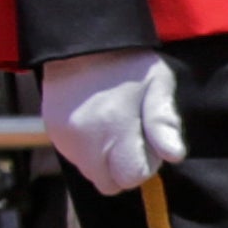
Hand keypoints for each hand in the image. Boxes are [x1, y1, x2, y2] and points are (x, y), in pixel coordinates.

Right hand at [37, 50, 188, 196]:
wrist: (80, 44)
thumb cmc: (128, 65)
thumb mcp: (158, 83)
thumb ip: (165, 121)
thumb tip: (174, 155)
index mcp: (115, 126)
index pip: (132, 176)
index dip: (145, 164)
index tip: (144, 141)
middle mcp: (85, 138)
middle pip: (109, 183)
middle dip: (123, 168)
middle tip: (128, 137)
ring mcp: (65, 138)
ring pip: (91, 173)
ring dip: (104, 161)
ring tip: (110, 128)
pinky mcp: (52, 133)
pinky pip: (75, 159)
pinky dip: (88, 151)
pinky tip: (94, 126)